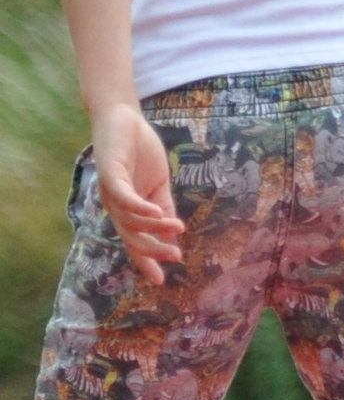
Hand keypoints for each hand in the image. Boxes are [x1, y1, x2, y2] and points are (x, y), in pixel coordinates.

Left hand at [84, 101, 181, 278]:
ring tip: (177, 228)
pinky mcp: (109, 172)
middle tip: (175, 257)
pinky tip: (155, 212)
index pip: (135, 240)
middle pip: (130, 235)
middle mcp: (115, 204)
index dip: (146, 260)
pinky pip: (123, 196)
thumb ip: (163, 208)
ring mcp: (111, 190)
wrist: (123, 118)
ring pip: (130, 219)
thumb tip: (172, 235)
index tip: (161, 280)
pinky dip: (138, 208)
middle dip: (151, 250)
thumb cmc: (138, 150)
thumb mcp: (157, 185)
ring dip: (154, 227)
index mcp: (127, 209)